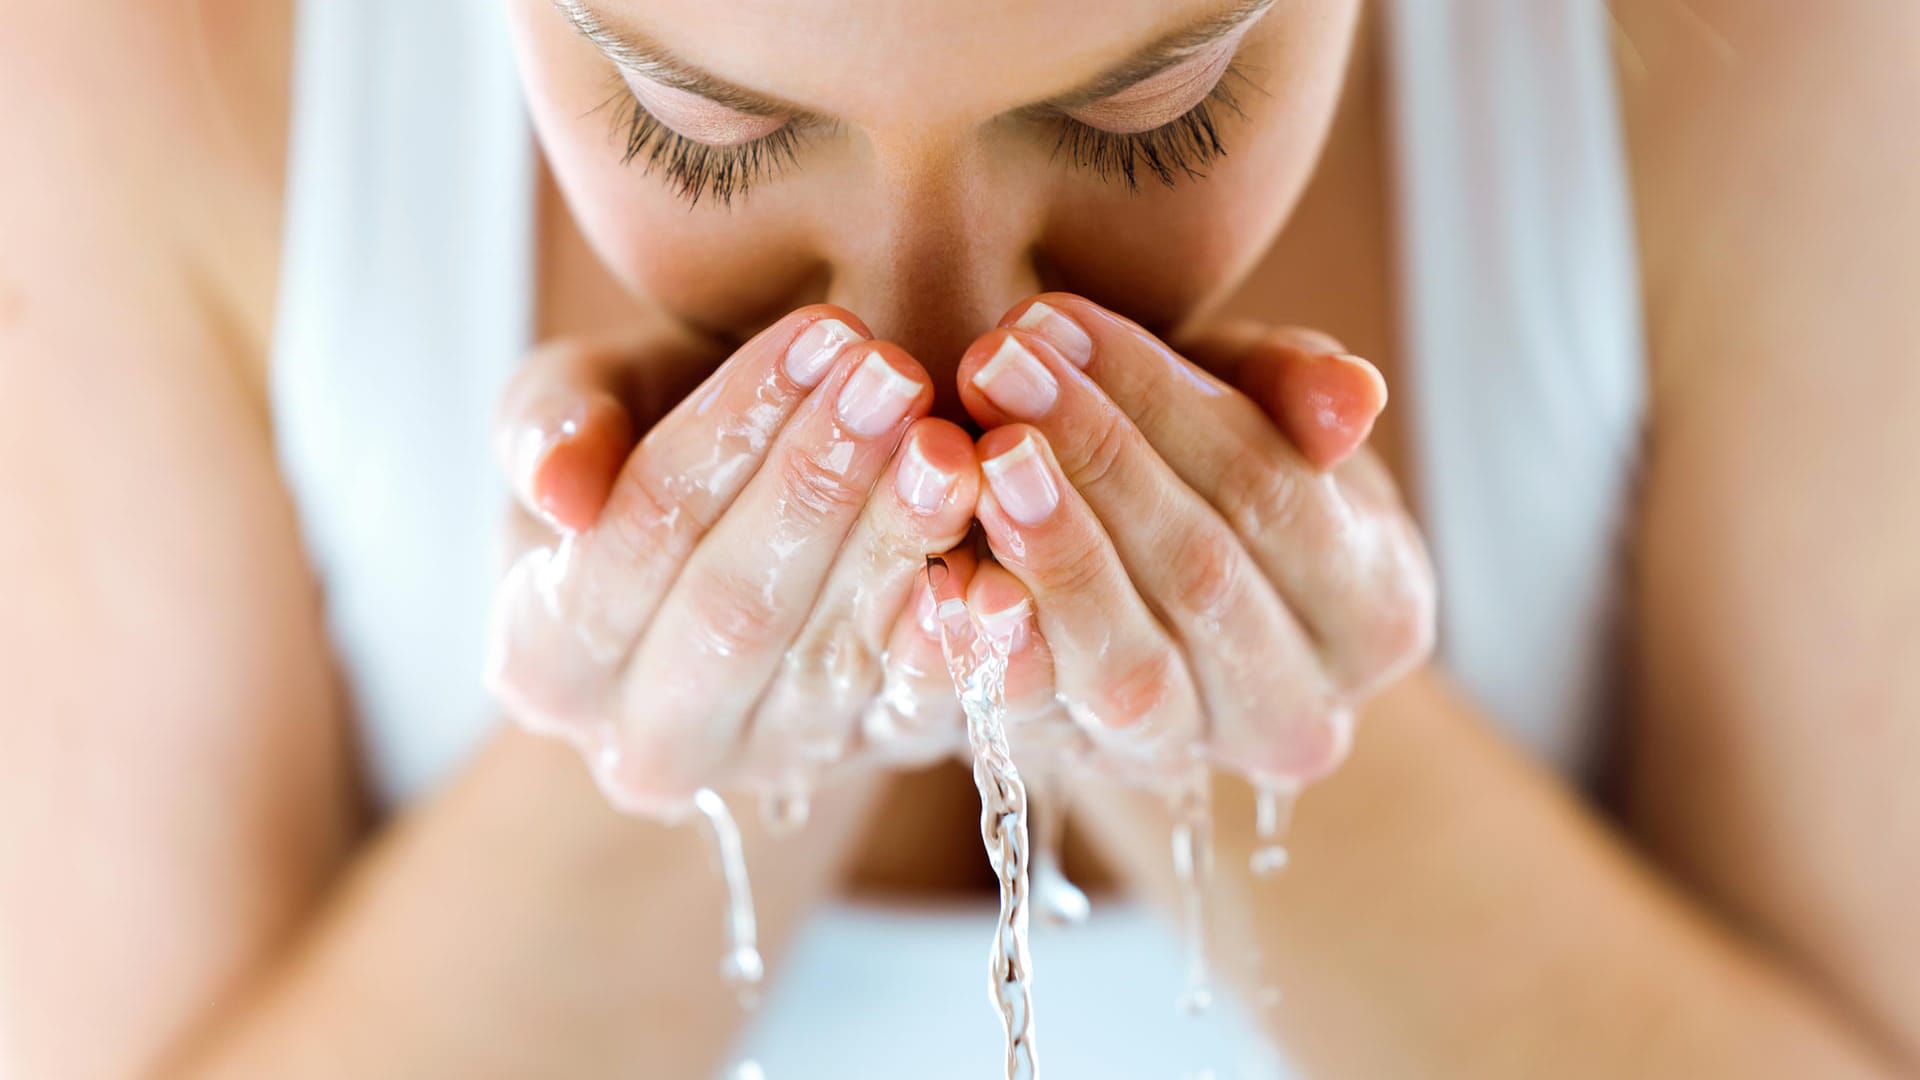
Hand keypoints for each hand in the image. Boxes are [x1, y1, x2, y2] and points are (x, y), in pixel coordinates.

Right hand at [484, 308, 982, 818]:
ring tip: (952, 443)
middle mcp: (648, 743)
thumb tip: (560, 491)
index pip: (639, 536)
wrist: (748, 519)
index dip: (726, 433)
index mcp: (545, 660)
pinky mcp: (874, 758)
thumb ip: (549, 422)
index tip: (813, 334)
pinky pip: (923, 711)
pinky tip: (998, 569)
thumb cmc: (652, 436)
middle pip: (735, 610)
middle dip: (818, 485)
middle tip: (894, 377)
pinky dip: (965, 645)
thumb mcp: (582, 400)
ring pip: (833, 659)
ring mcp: (768, 763)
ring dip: (899, 544)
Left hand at [950, 295, 1435, 786]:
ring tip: (979, 456)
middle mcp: (1299, 715)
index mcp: (1376, 614)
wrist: (1143, 587)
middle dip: (1093, 459)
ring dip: (1050, 554)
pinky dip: (991, 652)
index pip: (1275, 495)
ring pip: (1128, 668)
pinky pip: (1038, 726)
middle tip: (995, 366)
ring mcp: (1189, 758)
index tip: (1057, 319)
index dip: (1164, 403)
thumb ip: (1296, 389)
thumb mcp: (1258, 406)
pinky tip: (944, 576)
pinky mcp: (1085, 774)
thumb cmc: (1211, 469)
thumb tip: (1353, 397)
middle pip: (1201, 578)